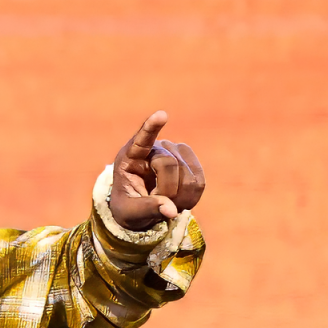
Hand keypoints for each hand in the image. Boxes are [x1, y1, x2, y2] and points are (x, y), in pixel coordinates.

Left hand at [109, 111, 204, 230]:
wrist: (142, 207)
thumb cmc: (128, 207)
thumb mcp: (129, 213)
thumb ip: (147, 209)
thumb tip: (171, 210)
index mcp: (130, 157)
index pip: (141, 140)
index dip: (151, 128)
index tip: (161, 115)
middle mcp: (155, 148)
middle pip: (168, 165)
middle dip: (165, 191)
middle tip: (155, 203)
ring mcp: (175, 152)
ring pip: (188, 176)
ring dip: (178, 198)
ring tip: (165, 202)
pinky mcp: (191, 161)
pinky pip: (199, 182)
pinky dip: (191, 198)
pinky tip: (179, 202)